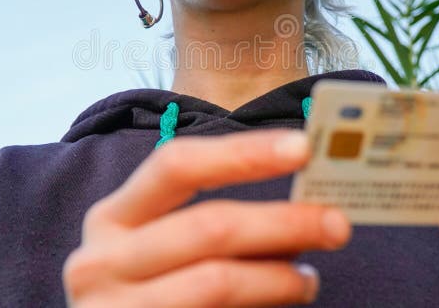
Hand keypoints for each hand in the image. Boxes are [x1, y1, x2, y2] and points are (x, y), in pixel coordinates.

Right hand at [63, 130, 351, 307]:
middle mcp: (101, 261)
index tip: (303, 147)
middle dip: (283, 221)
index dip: (242, 152)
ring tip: (310, 280)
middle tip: (336, 223)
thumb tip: (302, 199)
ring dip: (279, 279)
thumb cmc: (147, 292)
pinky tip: (281, 301)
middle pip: (208, 226)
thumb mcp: (160, 249)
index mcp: (112, 218)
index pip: (177, 165)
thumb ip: (213, 224)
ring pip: (217, 282)